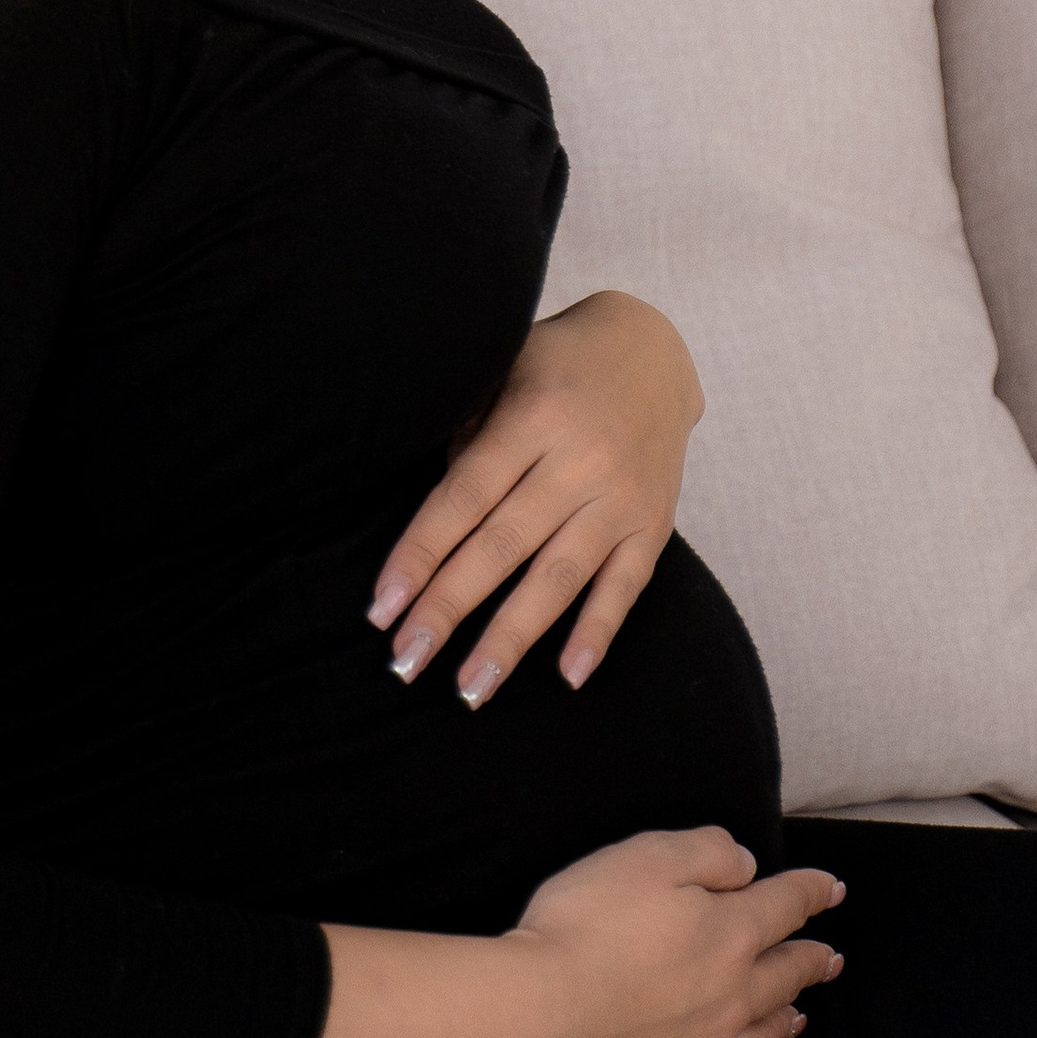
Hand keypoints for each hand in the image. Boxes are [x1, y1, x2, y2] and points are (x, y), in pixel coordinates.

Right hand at [259, 832, 843, 1037]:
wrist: (535, 1019)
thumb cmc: (584, 926)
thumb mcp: (645, 857)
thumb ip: (705, 853)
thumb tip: (746, 866)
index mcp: (730, 934)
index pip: (785, 906)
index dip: (811, 893)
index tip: (832, 891)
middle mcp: (730, 1000)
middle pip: (783, 978)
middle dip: (811, 962)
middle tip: (831, 960)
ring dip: (784, 1023)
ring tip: (798, 1019)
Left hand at [367, 288, 703, 707]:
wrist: (655, 349)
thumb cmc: (557, 362)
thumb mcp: (505, 369)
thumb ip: (469, 436)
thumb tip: (432, 527)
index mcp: (532, 416)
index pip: (463, 498)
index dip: (420, 554)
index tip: (381, 608)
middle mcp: (579, 460)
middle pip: (502, 545)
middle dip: (449, 607)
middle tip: (405, 662)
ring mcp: (622, 496)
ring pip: (559, 577)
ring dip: (512, 637)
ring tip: (471, 688)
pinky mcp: (654, 523)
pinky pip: (626, 585)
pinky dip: (598, 630)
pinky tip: (568, 674)